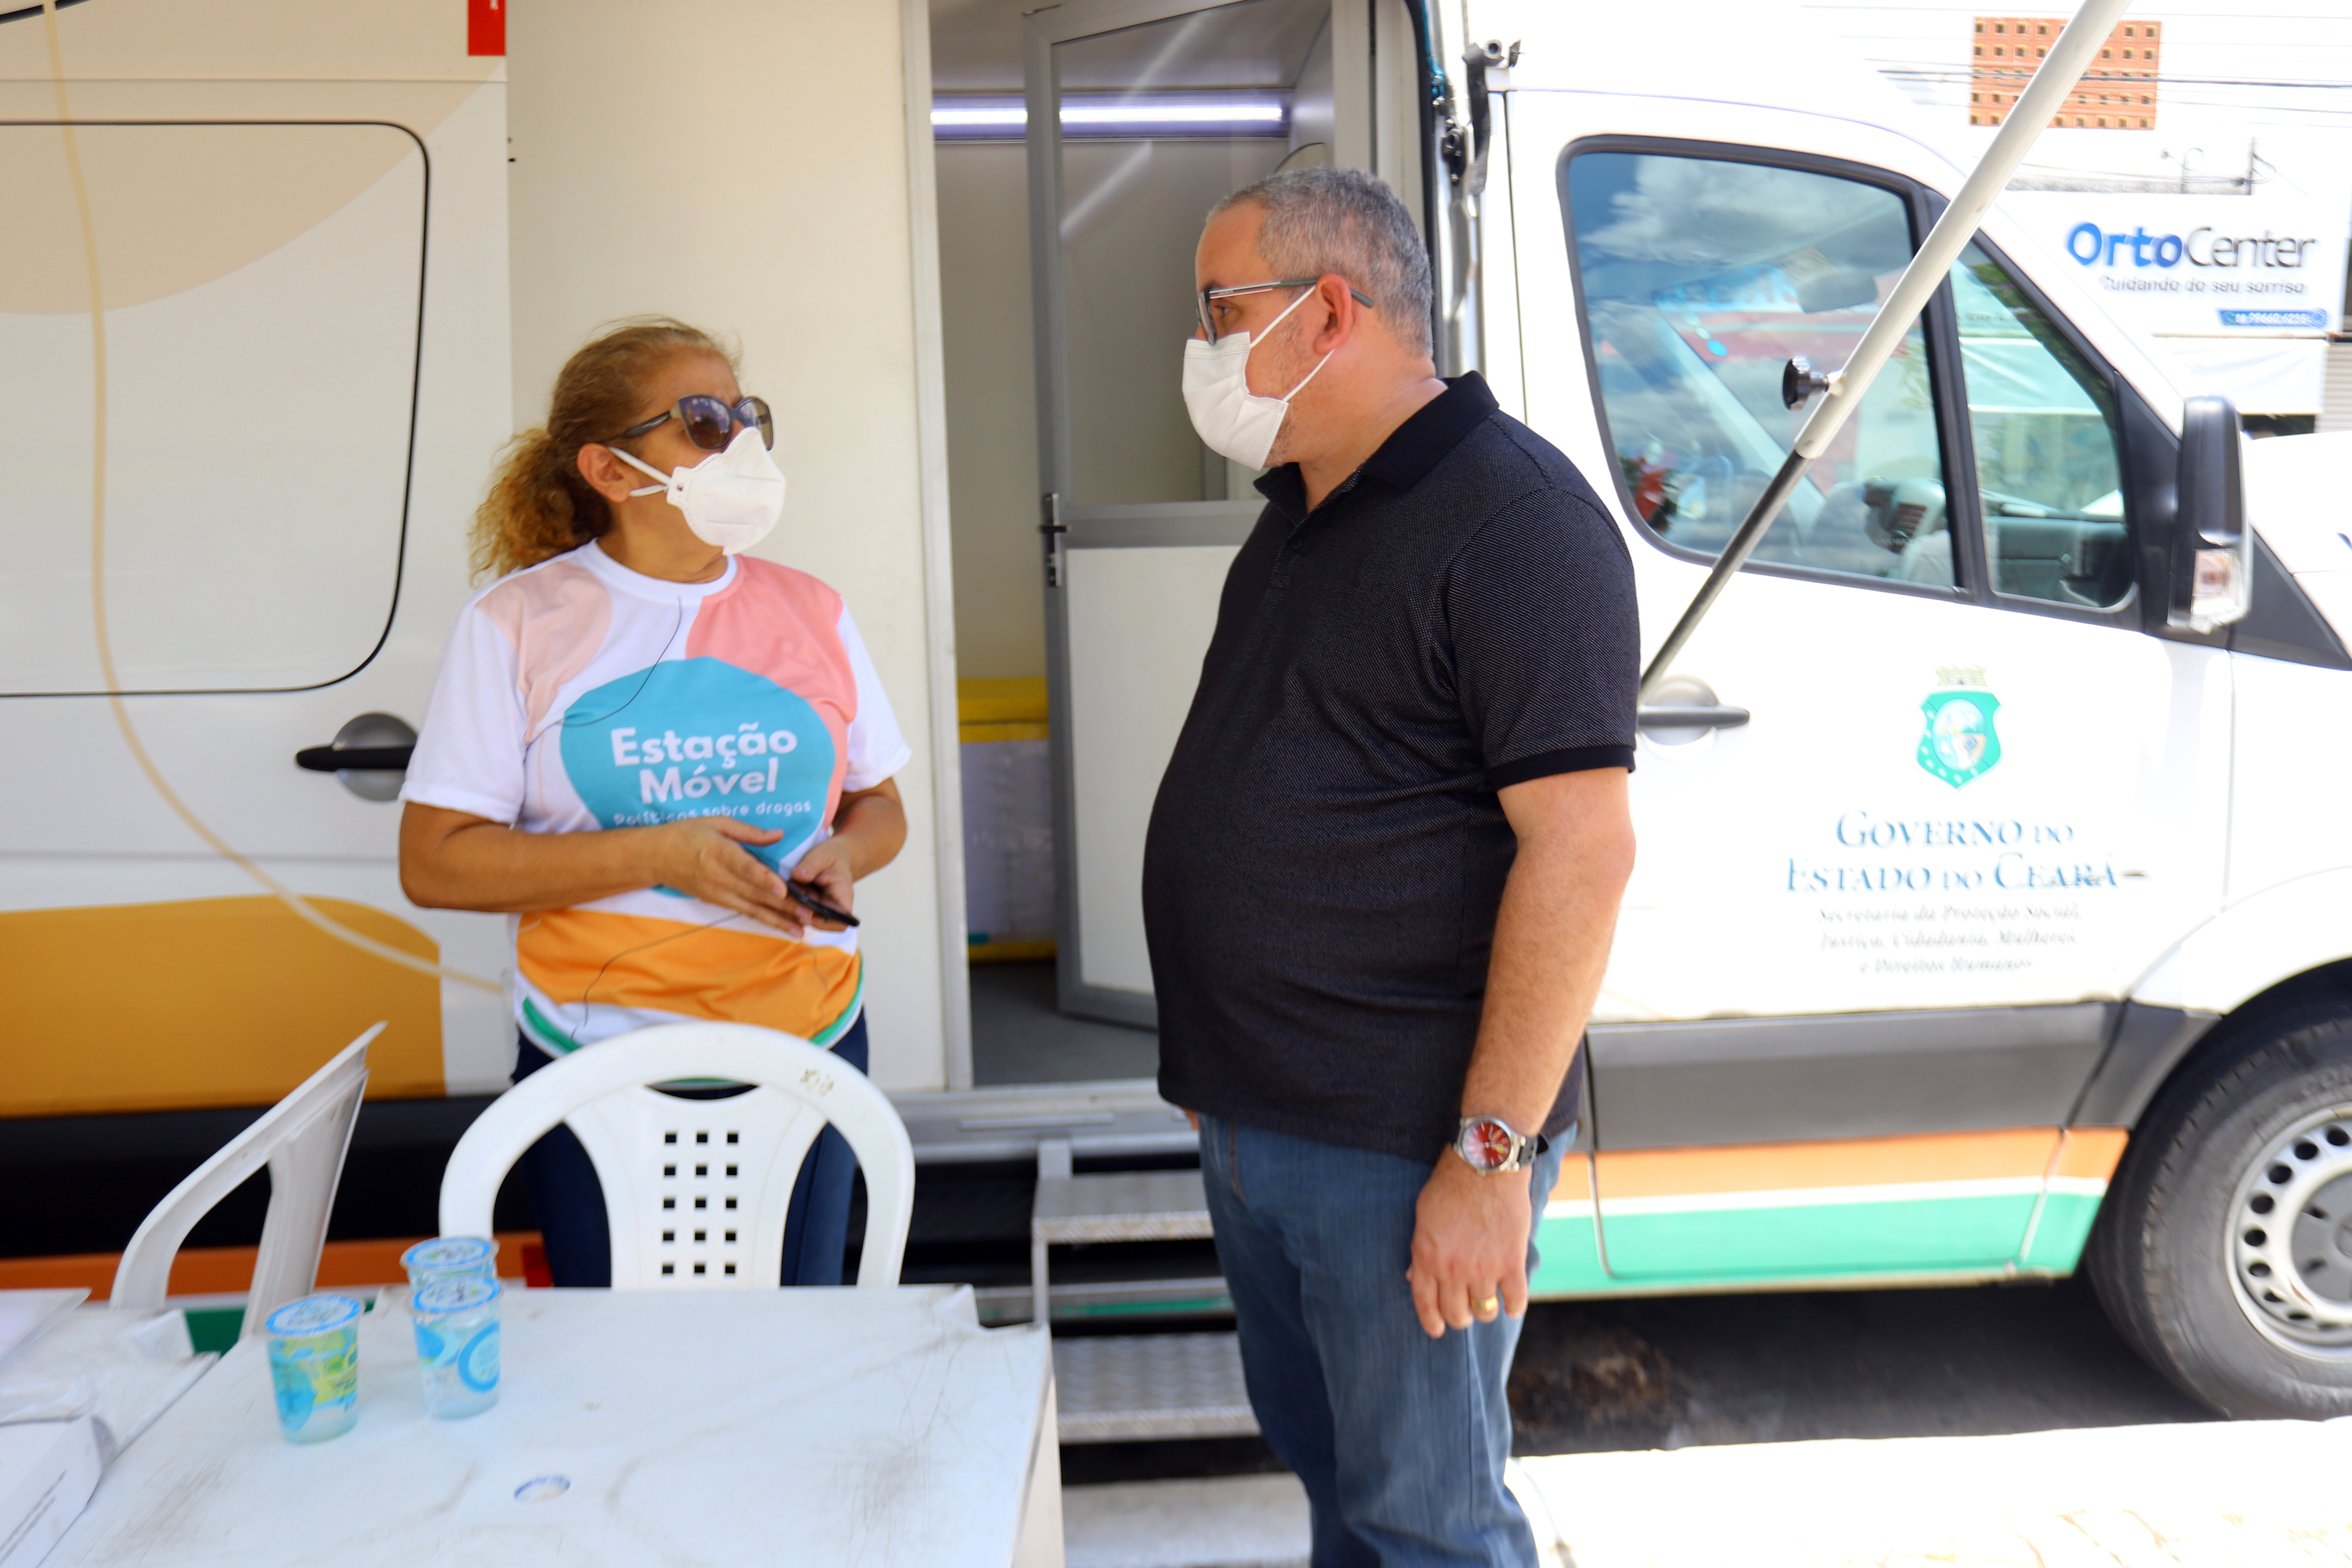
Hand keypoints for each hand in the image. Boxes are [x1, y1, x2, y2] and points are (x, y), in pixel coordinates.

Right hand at [643, 816, 797, 929]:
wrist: (655, 857)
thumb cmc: (687, 834)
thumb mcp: (716, 822)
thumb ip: (749, 831)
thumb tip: (779, 834)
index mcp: (720, 853)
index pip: (745, 868)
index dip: (765, 879)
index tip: (782, 889)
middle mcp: (719, 877)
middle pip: (754, 893)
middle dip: (783, 906)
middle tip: (809, 914)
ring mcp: (717, 892)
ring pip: (751, 908)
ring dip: (777, 919)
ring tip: (800, 928)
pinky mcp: (715, 901)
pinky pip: (743, 911)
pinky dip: (763, 919)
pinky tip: (780, 925)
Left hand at [779, 834, 857, 937]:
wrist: (831, 855)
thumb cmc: (831, 856)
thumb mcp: (822, 855)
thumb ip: (811, 865)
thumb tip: (798, 876)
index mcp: (842, 897)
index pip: (841, 921)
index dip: (825, 923)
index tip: (807, 914)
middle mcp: (831, 907)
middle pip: (819, 923)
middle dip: (801, 914)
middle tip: (789, 900)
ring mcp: (818, 908)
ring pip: (804, 918)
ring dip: (792, 909)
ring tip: (786, 890)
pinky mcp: (806, 905)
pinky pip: (796, 911)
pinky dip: (787, 904)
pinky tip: (781, 891)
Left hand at [1407, 1153, 1531, 1337]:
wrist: (1485, 1164)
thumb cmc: (1450, 1185)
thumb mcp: (1423, 1217)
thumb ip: (1420, 1250)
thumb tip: (1414, 1276)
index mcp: (1427, 1257)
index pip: (1425, 1303)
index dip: (1431, 1322)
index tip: (1437, 1330)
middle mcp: (1453, 1268)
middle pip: (1456, 1314)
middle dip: (1459, 1318)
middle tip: (1464, 1314)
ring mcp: (1484, 1268)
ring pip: (1485, 1311)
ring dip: (1486, 1310)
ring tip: (1487, 1302)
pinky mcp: (1512, 1261)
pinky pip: (1515, 1300)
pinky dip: (1514, 1307)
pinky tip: (1512, 1305)